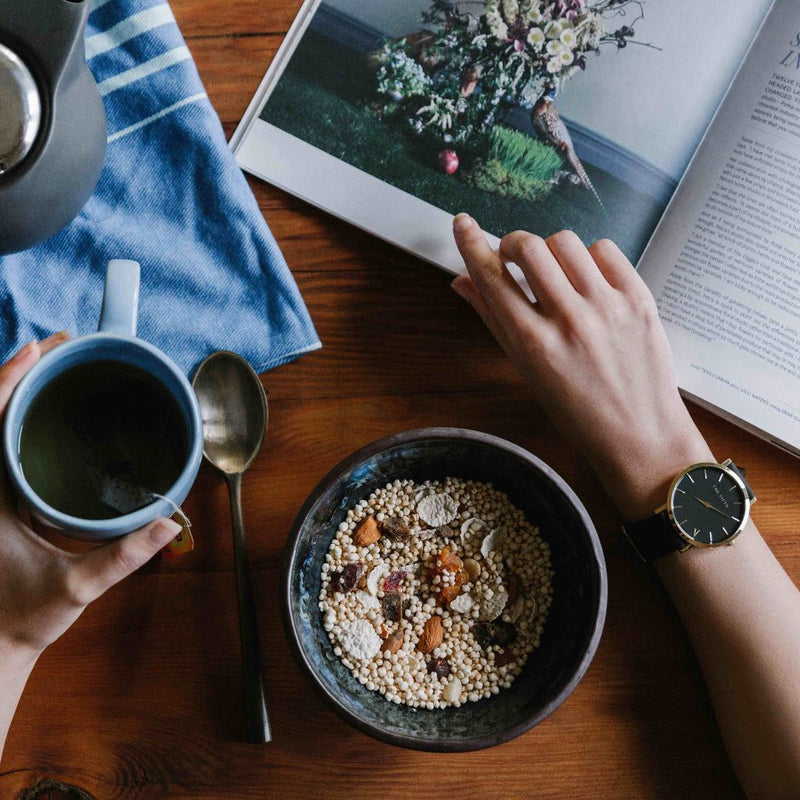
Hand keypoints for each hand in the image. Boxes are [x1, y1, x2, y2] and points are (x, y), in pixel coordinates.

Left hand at [0, 336, 180, 657]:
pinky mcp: (0, 498)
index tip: (38, 349)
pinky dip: (20, 415)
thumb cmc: (23, 617)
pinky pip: (3, 443)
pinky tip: (46, 409)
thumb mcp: (74, 588)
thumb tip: (167, 524)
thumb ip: (121, 557)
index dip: (9, 379)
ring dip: (19, 390)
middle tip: (60, 345)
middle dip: (20, 371)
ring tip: (55, 363)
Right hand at [451, 215, 712, 519]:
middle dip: (513, 243)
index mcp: (533, 344)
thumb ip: (493, 320)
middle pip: (529, 246)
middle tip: (514, 257)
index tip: (462, 223)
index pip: (492, 277)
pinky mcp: (639, 298)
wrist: (640, 435)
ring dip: (551, 250)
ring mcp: (608, 306)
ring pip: (566, 242)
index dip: (471, 243)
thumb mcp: (526, 371)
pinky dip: (589, 257)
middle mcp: (569, 320)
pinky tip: (588, 280)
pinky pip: (605, 249)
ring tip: (557, 274)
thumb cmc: (576, 411)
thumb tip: (461, 281)